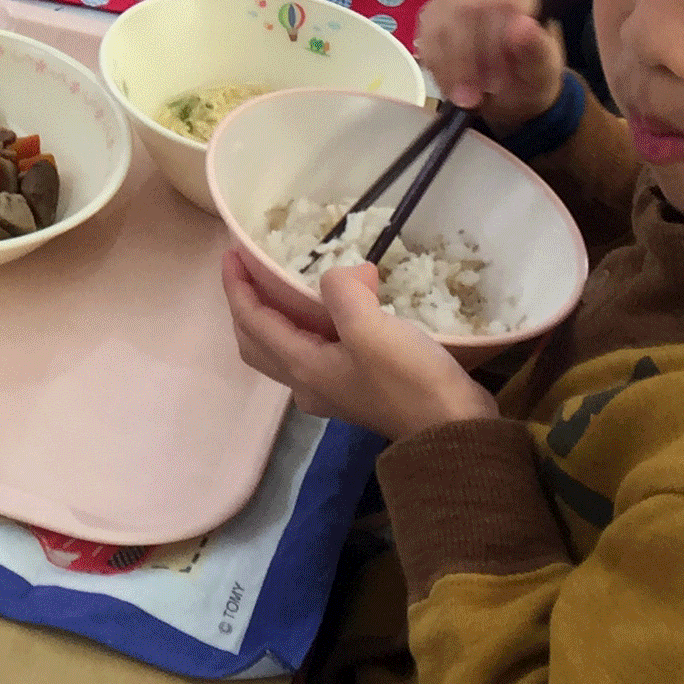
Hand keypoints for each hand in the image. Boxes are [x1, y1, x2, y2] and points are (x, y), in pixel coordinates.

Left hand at [223, 252, 500, 443]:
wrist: (453, 430)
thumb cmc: (407, 379)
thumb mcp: (369, 328)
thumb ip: (341, 292)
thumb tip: (344, 276)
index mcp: (302, 367)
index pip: (252, 322)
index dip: (237, 286)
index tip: (231, 253)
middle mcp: (308, 383)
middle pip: (258, 341)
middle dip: (247, 304)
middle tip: (251, 269)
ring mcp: (333, 389)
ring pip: (286, 347)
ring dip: (278, 315)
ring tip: (288, 281)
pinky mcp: (357, 388)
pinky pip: (317, 350)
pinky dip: (311, 324)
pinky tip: (336, 306)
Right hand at [416, 0, 569, 126]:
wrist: (512, 89)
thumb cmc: (532, 74)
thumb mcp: (543, 70)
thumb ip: (537, 49)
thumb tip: (523, 26)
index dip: (493, 42)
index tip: (495, 81)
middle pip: (465, 9)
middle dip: (468, 59)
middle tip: (476, 97)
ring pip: (440, 22)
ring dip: (450, 66)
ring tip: (467, 97)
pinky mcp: (433, 11)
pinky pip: (425, 36)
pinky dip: (437, 67)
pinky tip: (452, 87)